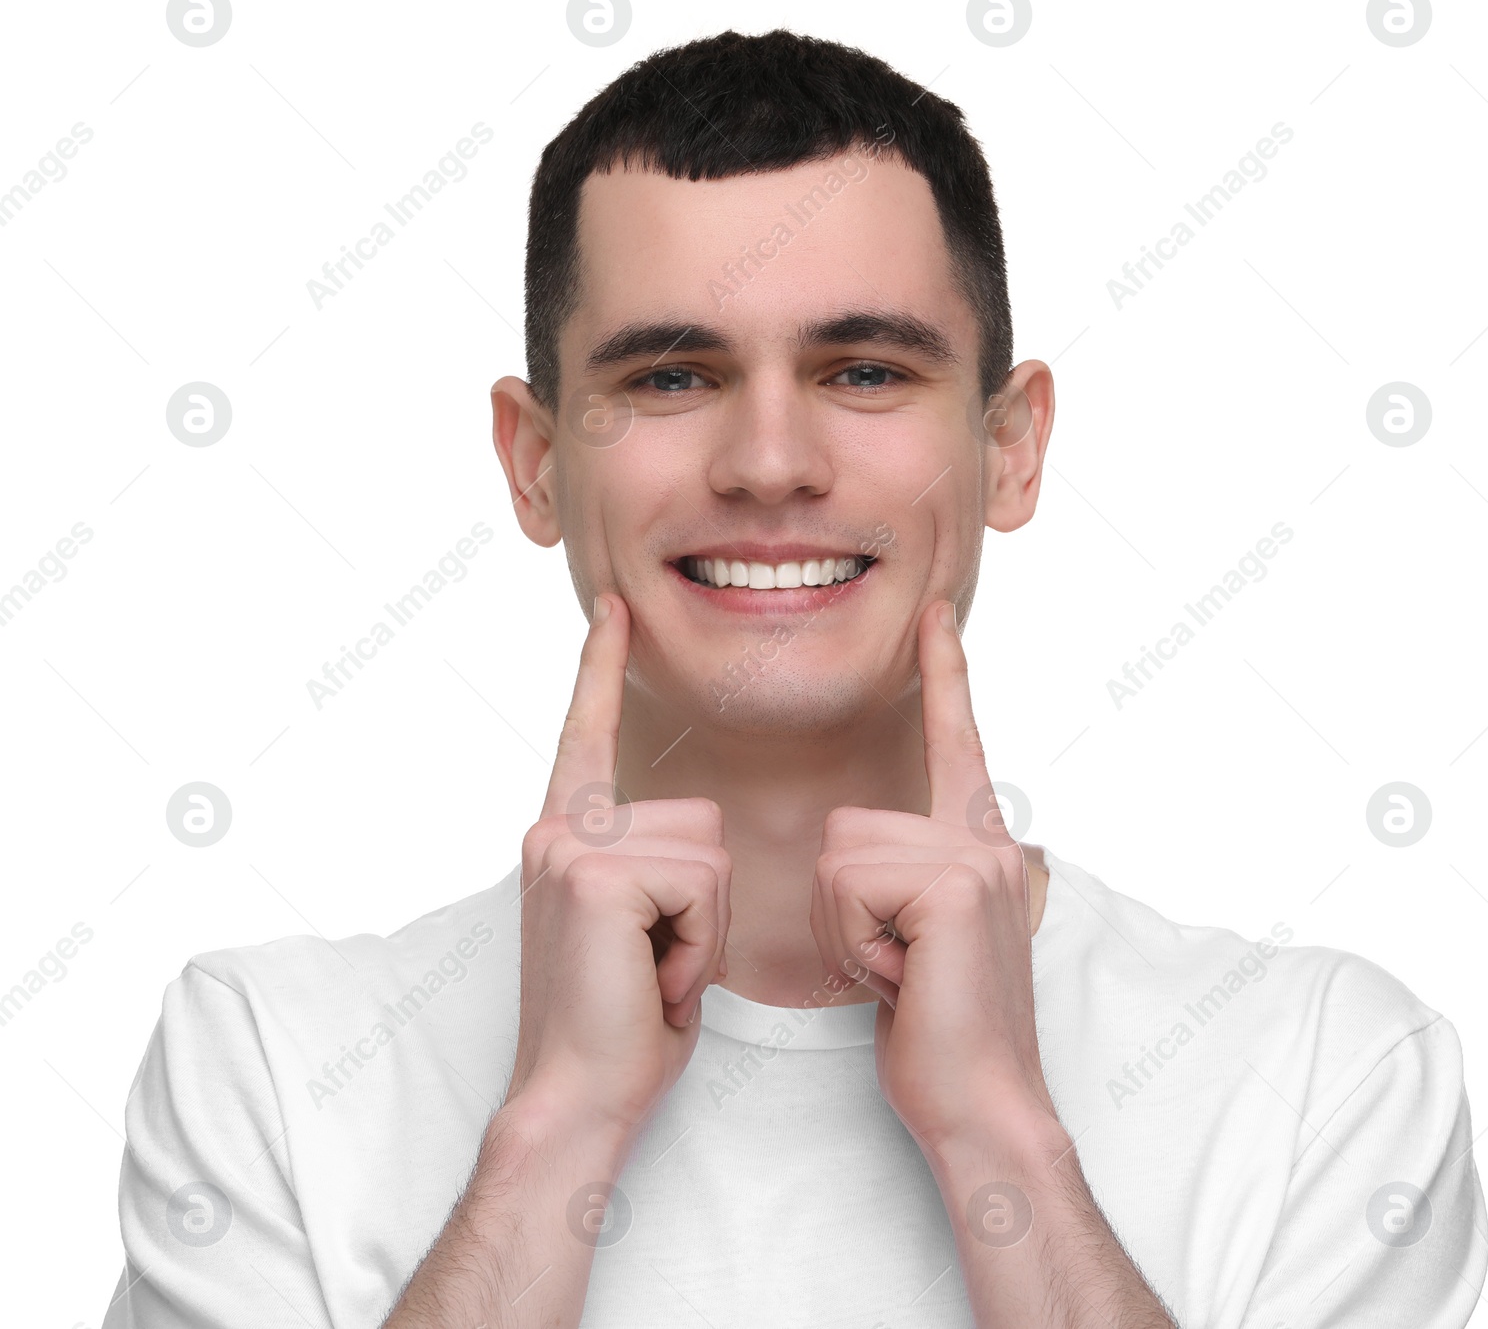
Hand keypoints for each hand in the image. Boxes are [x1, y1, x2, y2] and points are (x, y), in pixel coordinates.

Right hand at [505, 593, 731, 1137]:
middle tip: (656, 961)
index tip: (614, 610)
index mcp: (565, 838)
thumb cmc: (619, 1024)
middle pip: (698, 817)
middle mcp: (558, 831)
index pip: (589, 736)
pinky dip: (697, 942)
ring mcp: (571, 848)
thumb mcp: (634, 929)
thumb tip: (688, 844)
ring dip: (704, 925)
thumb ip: (644, 869)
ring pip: (709, 848)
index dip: (602, 671)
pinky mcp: (596, 873)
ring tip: (652, 971)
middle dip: (705, 899)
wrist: (577, 1096)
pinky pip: (703, 881)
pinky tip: (652, 978)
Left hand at [810, 599, 1054, 1158]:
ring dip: (846, 930)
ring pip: (839, 853)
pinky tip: (903, 979)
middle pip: (846, 827)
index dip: (944, 673)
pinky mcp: (954, 884)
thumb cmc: (939, 1031)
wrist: (982, 1103)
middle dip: (842, 909)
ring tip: (900, 971)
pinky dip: (855, 944)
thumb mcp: (923, 941)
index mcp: (977, 844)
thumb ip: (917, 883)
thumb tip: (889, 864)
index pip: (956, 739)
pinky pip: (847, 884)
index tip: (935, 612)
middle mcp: (984, 839)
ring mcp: (975, 858)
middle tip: (895, 964)